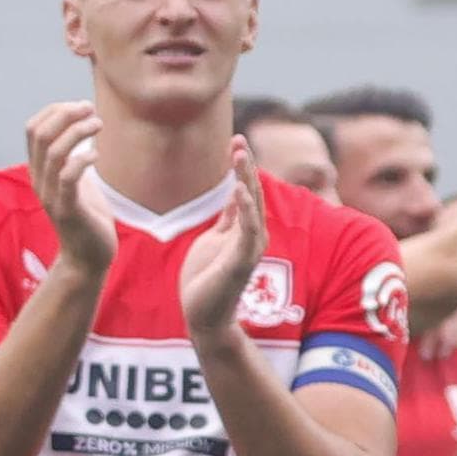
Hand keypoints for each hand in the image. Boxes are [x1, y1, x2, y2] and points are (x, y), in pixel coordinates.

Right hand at [24, 102, 114, 276]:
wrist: (88, 257)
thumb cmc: (87, 216)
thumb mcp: (77, 180)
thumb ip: (74, 156)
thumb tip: (82, 127)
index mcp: (39, 170)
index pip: (33, 128)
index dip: (56, 110)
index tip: (82, 108)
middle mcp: (39, 180)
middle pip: (40, 134)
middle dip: (66, 114)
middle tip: (91, 110)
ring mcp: (51, 195)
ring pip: (54, 151)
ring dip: (78, 131)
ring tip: (98, 124)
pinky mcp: (67, 210)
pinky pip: (68, 177)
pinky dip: (82, 159)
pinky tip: (96, 155)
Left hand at [178, 137, 267, 339]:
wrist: (203, 317)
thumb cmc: (207, 280)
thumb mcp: (214, 239)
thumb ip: (227, 218)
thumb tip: (233, 193)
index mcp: (244, 228)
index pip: (246, 190)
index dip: (241, 165)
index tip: (235, 140)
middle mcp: (252, 235)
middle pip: (252, 192)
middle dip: (245, 165)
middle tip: (238, 139)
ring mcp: (249, 247)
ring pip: (253, 205)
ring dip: (246, 178)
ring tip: (239, 154)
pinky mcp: (242, 261)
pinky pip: (247, 230)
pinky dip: (244, 208)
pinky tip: (238, 188)